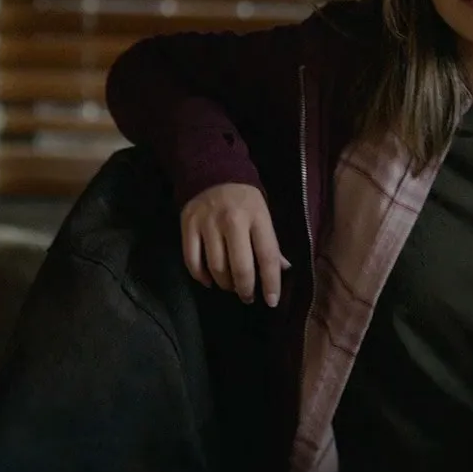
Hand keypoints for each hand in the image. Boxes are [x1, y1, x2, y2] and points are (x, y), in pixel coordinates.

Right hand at [182, 183, 288, 306]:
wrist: (211, 170)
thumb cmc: (243, 198)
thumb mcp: (263, 214)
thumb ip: (271, 242)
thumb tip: (284, 269)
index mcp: (257, 217)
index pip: (267, 256)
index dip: (271, 282)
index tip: (272, 301)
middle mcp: (232, 220)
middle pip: (240, 267)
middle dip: (246, 289)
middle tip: (248, 297)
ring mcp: (208, 223)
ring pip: (216, 267)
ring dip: (225, 284)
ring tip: (231, 286)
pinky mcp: (188, 226)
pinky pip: (192, 261)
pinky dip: (201, 277)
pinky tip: (209, 281)